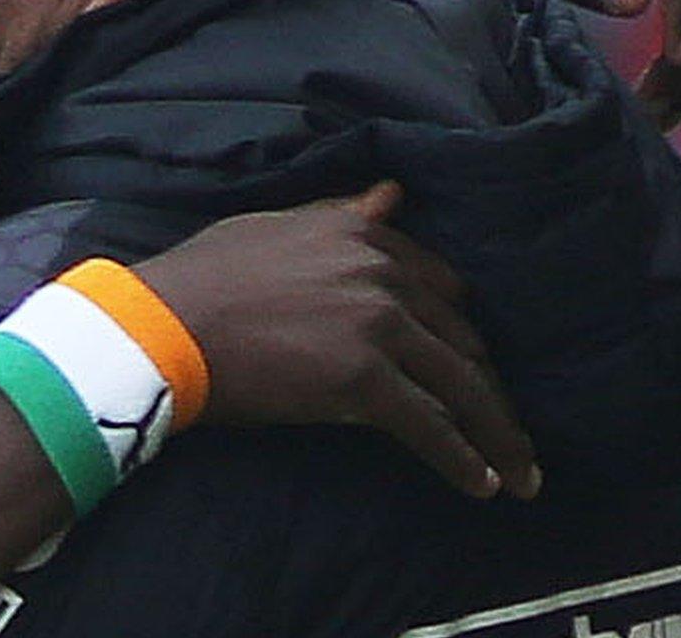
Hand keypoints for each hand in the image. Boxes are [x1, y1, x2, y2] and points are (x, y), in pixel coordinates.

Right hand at [132, 182, 538, 499]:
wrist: (162, 326)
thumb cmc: (203, 277)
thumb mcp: (275, 226)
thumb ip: (338, 214)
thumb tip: (391, 194)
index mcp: (364, 233)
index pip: (442, 288)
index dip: (460, 334)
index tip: (473, 368)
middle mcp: (383, 274)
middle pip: (462, 340)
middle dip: (490, 390)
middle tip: (508, 432)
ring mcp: (380, 326)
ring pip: (463, 386)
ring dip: (498, 435)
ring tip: (519, 472)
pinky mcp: (367, 382)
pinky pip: (434, 428)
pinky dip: (464, 461)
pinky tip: (483, 485)